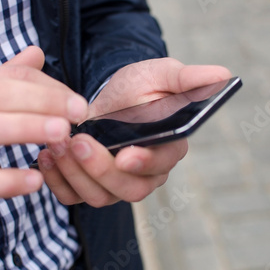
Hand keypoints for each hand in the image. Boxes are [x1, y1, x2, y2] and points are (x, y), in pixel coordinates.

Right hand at [0, 46, 87, 223]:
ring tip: (62, 133)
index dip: (48, 86)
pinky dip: (6, 180)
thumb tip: (37, 52)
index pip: (9, 76)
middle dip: (42, 99)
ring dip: (25, 128)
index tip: (77, 102)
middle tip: (79, 111)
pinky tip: (35, 181)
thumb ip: (3, 77)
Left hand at [38, 57, 230, 206]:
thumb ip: (188, 78)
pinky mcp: (90, 185)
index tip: (125, 154)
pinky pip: (73, 196)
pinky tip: (45, 155)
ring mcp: (115, 183)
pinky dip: (57, 181)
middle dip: (100, 169)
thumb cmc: (140, 86)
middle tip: (76, 141)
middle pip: (127, 189)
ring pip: (98, 196)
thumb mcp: (162, 75)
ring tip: (56, 143)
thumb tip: (223, 73)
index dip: (144, 163)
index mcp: (167, 148)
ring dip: (74, 173)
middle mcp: (143, 173)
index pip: (161, 165)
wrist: (111, 97)